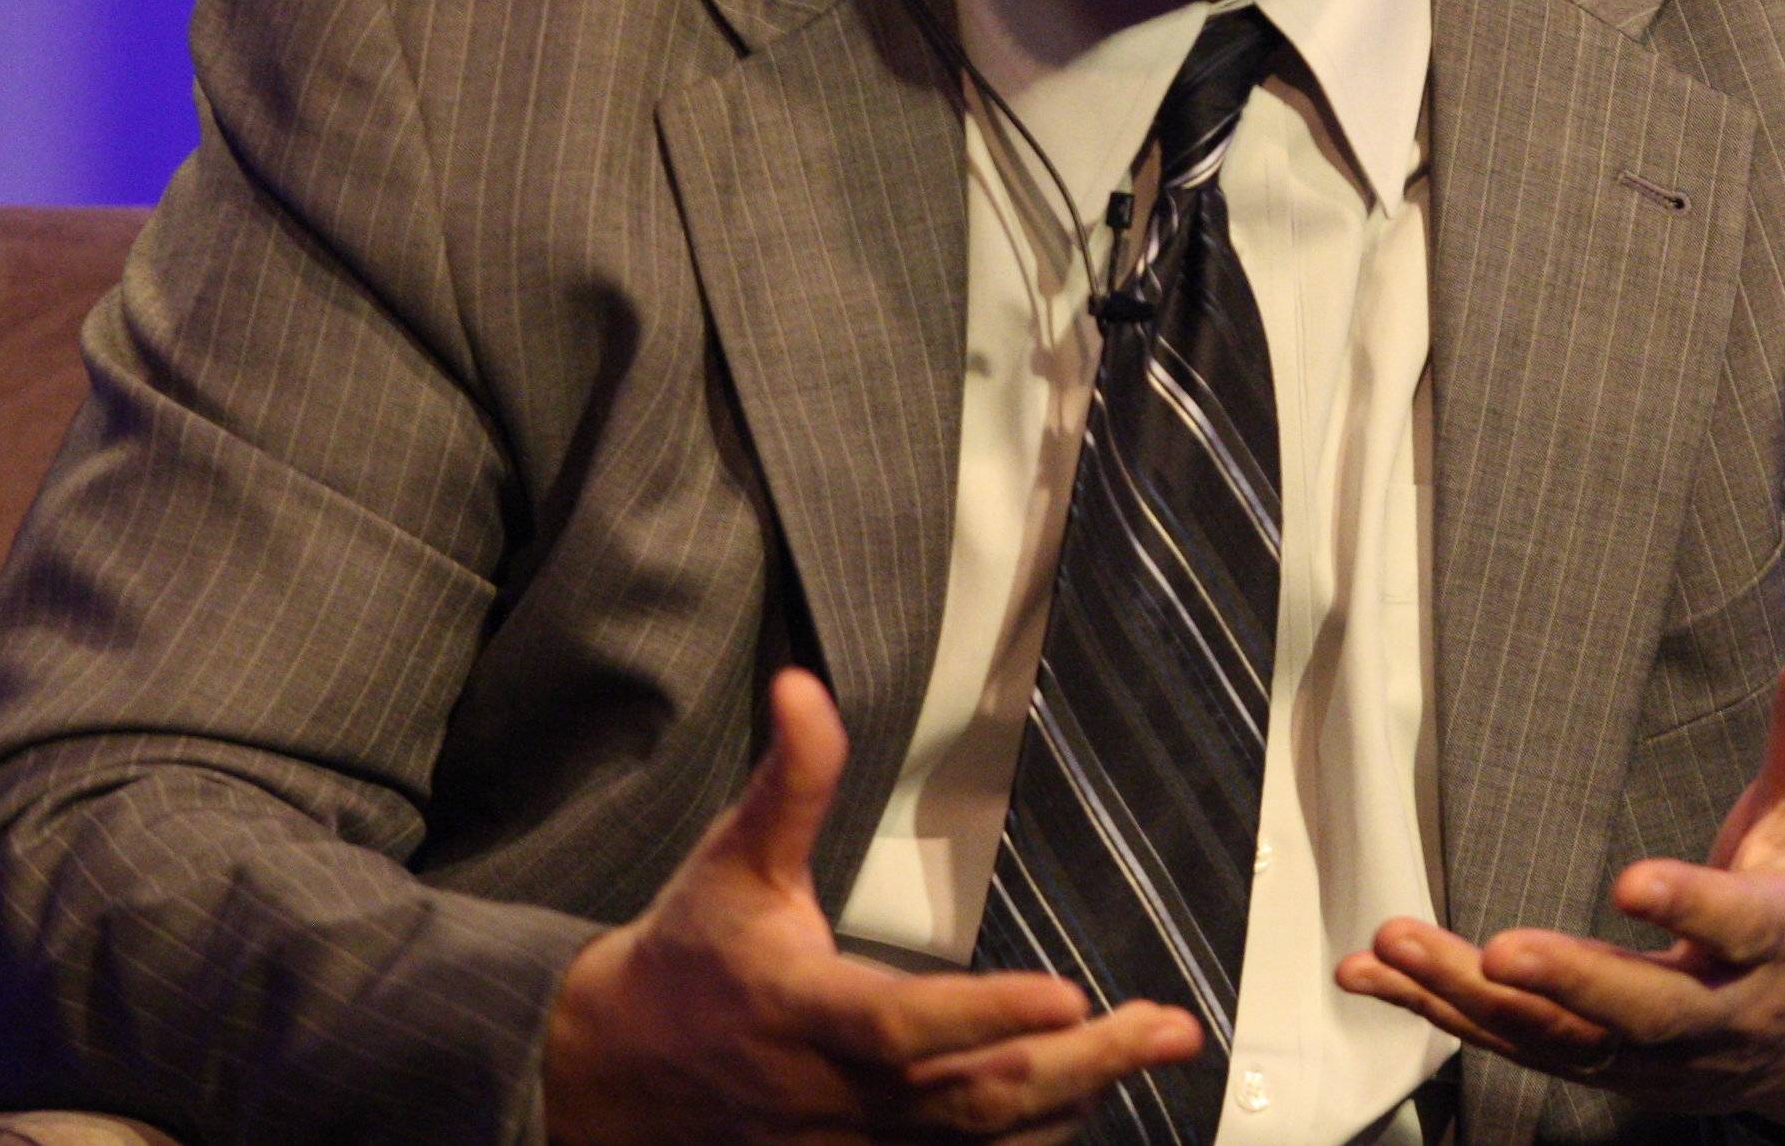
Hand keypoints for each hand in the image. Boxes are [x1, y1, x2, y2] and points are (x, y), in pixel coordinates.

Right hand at [542, 669, 1201, 1145]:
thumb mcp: (732, 860)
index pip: (899, 1026)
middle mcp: (832, 1097)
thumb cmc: (690, 958)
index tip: (1069, 993)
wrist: (618, 1077)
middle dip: (1079, 1066)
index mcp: (800, 1010)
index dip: (983, 1015)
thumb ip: (789, 780)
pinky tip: (1090, 1099)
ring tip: (1151, 1048)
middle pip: (970, 1099)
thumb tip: (802, 685)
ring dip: (1073, 1101)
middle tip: (1166, 1027)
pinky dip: (1031, 1140)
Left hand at [1337, 615, 1784, 1127]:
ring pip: (1558, 1037)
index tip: (1634, 881)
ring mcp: (1648, 1052)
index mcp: (1774, 938)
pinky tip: (1367, 976)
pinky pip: (1510, 1043)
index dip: (1689, 907)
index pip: (1736, 926)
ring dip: (1470, 997)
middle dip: (1569, 982)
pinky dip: (1436, 1012)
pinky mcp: (1595, 1065)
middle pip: (1640, 1009)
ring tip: (1396, 946)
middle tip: (1501, 951)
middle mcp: (1713, 1011)